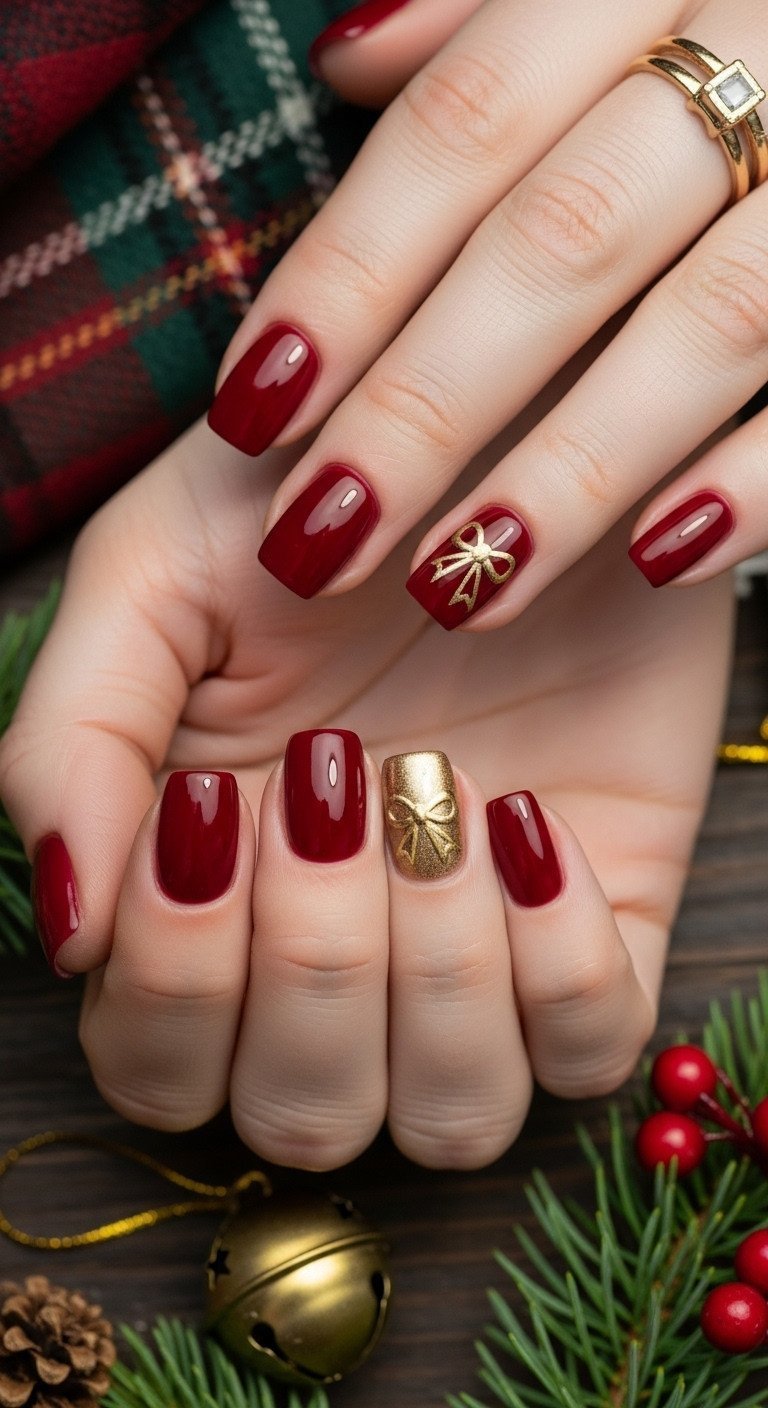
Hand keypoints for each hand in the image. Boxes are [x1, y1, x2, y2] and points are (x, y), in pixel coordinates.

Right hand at [0, 414, 731, 1168]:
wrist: (503, 429)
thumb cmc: (312, 498)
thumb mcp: (152, 577)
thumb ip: (73, 745)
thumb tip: (70, 931)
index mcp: (208, 896)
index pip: (155, 1063)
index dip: (180, 974)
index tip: (223, 802)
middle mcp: (339, 949)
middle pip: (301, 1116)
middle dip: (311, 968)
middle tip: (333, 788)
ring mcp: (476, 947)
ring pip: (449, 1118)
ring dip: (433, 976)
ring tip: (438, 796)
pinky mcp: (605, 920)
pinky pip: (590, 1053)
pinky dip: (558, 964)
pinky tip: (527, 819)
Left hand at [206, 0, 767, 627]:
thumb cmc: (717, 68)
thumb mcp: (604, 6)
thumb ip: (489, 35)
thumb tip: (350, 60)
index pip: (464, 125)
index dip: (349, 274)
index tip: (254, 411)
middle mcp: (759, 49)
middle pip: (564, 235)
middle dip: (427, 401)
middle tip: (322, 536)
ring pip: (711, 319)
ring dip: (572, 466)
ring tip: (462, 585)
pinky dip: (759, 478)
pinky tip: (659, 557)